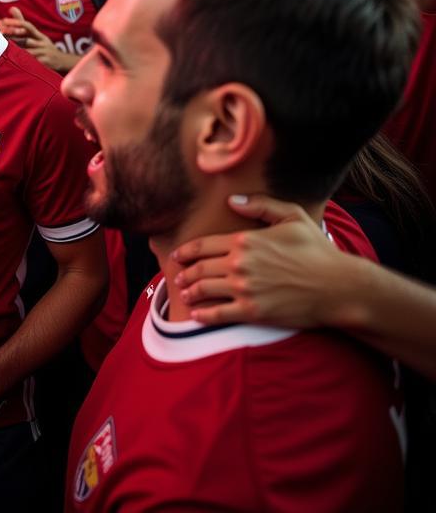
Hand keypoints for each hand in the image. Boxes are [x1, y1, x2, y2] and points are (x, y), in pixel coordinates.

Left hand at [0, 7, 73, 72]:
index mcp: (39, 35)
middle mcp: (42, 42)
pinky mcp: (46, 62)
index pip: (28, 26)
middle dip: (13, 35)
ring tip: (4, 47)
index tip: (3, 20)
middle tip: (0, 32)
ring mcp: (44, 52)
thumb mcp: (35, 35)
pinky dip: (26, 61)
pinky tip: (15, 61)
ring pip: (29, 51)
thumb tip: (11, 8)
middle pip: (27, 38)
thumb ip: (22, 23)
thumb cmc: (43, 46)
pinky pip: (35, 62)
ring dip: (17, 49)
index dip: (16, 23)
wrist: (62, 60)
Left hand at [172, 194, 345, 328]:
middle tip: (177, 276)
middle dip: (185, 272)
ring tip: (184, 294)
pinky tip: (196, 315)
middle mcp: (239, 264)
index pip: (204, 245)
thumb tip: (231, 200)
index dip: (186, 251)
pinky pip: (219, 314)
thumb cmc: (317, 251)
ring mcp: (244, 289)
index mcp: (245, 240)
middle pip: (200, 268)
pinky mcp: (253, 311)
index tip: (177, 255)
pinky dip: (203, 314)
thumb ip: (260, 205)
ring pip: (205, 289)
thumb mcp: (292, 216)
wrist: (338, 287)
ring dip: (190, 292)